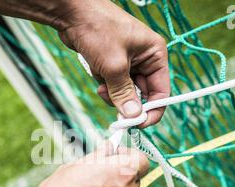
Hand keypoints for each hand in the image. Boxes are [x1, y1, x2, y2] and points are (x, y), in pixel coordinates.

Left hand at [56, 0, 169, 127]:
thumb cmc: (98, 30)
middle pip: (142, 94)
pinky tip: (96, 72)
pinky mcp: (113, 63)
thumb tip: (132, 116)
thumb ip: (124, 93)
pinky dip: (105, 85)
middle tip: (116, 113)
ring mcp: (128, 62)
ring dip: (113, 94)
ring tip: (102, 84)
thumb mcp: (113, 66)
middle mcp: (145, 59)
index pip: (161, 91)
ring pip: (125, 92)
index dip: (152, 111)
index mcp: (155, 55)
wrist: (73, 14)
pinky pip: (113, 85)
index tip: (137, 124)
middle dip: (127, 102)